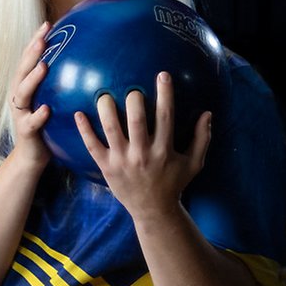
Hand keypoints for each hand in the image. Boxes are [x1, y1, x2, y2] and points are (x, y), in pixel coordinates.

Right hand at [9, 21, 52, 169]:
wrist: (33, 155)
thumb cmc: (48, 124)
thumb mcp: (54, 100)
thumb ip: (62, 82)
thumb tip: (89, 60)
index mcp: (25, 86)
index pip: (29, 59)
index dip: (35, 41)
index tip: (47, 24)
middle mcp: (19, 96)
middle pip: (22, 71)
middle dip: (31, 54)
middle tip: (43, 39)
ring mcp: (20, 114)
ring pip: (22, 93)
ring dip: (32, 79)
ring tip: (43, 67)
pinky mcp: (25, 131)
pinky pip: (31, 122)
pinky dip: (38, 115)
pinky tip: (47, 109)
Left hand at [75, 71, 211, 218]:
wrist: (153, 211)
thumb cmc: (174, 183)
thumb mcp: (194, 163)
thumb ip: (202, 138)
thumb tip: (207, 114)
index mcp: (164, 150)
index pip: (165, 116)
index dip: (165, 94)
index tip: (162, 75)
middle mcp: (143, 154)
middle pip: (136, 121)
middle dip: (134, 100)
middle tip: (132, 88)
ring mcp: (122, 161)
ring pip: (111, 130)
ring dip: (106, 110)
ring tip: (104, 95)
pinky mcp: (106, 167)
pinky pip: (92, 146)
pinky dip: (85, 130)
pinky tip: (78, 114)